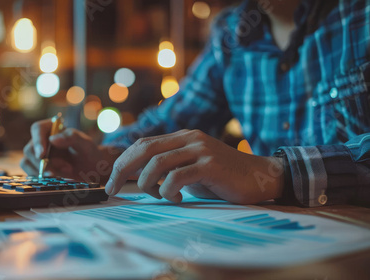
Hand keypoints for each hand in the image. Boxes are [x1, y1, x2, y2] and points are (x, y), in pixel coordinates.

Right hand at [20, 119, 120, 183]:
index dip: (37, 141)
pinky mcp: (37, 167)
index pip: (37, 129)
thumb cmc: (88, 151)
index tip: (42, 154)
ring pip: (28, 162)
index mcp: (52, 128)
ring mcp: (38, 154)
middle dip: (46, 162)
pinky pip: (31, 172)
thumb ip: (72, 137)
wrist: (91, 168)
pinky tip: (58, 177)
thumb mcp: (85, 143)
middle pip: (30, 149)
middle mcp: (42, 140)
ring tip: (67, 172)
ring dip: (45, 171)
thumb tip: (52, 139)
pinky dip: (43, 177)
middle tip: (68, 168)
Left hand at [105, 129, 284, 203]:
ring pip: (158, 163)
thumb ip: (168, 167)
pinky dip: (169, 191)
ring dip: (148, 183)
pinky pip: (178, 177)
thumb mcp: (189, 168)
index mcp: (180, 137)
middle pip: (144, 150)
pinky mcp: (210, 164)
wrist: (260, 177)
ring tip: (157, 195)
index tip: (111, 182)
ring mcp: (200, 149)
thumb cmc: (221, 177)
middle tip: (113, 189)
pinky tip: (177, 199)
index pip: (142, 144)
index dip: (122, 162)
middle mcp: (188, 138)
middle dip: (122, 170)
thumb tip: (137, 177)